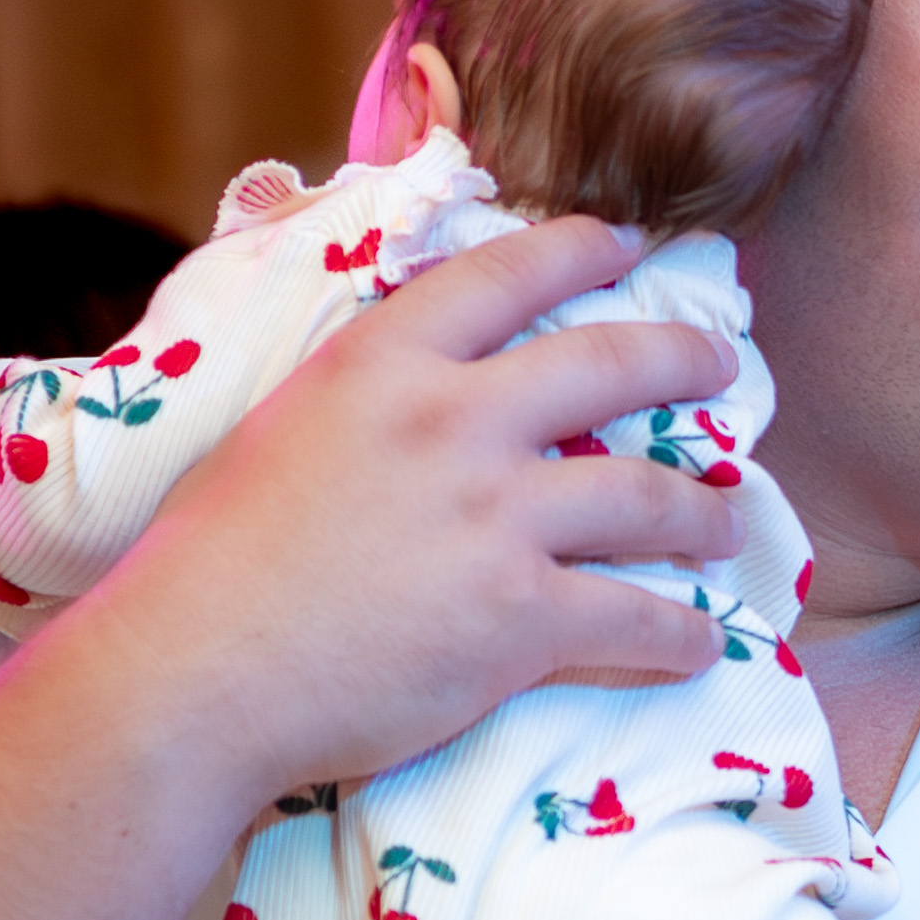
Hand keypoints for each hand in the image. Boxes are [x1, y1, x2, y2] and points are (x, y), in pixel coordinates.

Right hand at [69, 218, 743, 797]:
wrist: (192, 674)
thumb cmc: (206, 565)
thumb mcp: (278, 432)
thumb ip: (358, 403)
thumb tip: (400, 394)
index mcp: (381, 362)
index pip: (504, 276)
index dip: (578, 250)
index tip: (626, 245)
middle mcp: (451, 420)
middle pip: (607, 365)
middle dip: (683, 358)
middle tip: (724, 365)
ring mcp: (494, 517)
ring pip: (645, 496)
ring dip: (703, 509)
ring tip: (727, 519)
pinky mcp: (518, 616)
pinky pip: (637, 619)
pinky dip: (680, 634)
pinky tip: (701, 642)